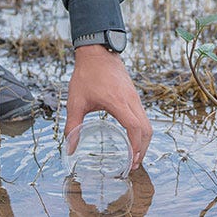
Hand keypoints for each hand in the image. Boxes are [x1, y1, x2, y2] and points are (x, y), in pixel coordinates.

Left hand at [65, 45, 152, 169]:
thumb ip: (73, 126)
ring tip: (134, 155)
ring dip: (144, 141)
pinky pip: (143, 116)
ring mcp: (135, 97)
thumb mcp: (75, 101)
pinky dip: (142, 131)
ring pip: (147, 123)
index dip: (135, 146)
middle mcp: (131, 100)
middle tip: (133, 165)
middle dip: (142, 149)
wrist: (97, 52)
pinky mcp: (134, 95)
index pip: (134, 127)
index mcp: (118, 101)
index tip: (131, 161)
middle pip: (146, 129)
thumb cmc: (86, 75)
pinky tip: (132, 138)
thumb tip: (69, 148)